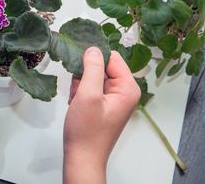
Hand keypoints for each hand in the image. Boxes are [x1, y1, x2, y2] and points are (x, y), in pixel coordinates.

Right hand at [63, 47, 139, 183]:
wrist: (82, 157)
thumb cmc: (86, 129)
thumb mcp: (88, 94)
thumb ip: (92, 68)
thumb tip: (93, 48)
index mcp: (128, 88)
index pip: (112, 57)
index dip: (94, 58)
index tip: (77, 64)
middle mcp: (124, 91)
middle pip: (102, 66)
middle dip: (85, 75)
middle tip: (78, 91)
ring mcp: (113, 98)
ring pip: (93, 77)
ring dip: (81, 85)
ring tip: (77, 100)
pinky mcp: (103, 104)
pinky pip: (91, 87)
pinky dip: (80, 93)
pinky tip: (76, 104)